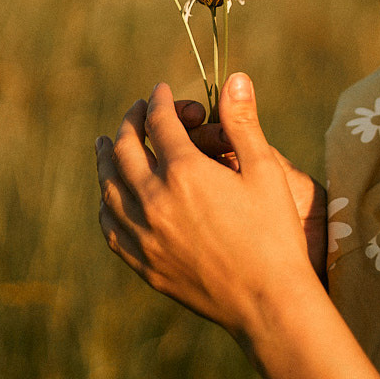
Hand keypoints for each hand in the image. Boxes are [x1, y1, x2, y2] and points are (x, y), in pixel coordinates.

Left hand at [96, 75, 322, 338]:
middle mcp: (155, 200)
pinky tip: (110, 197)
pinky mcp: (143, 264)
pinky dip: (105, 203)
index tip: (160, 92)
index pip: (158, 123)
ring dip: (105, 159)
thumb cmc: (274, 233)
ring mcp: (144, 235)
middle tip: (136, 112)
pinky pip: (110, 227)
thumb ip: (243, 123)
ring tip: (105, 145)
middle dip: (130, 123)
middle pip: (125, 149)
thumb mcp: (265, 171)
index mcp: (185, 172)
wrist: (266, 302)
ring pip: (108, 187)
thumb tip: (236, 77)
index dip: (159, 101)